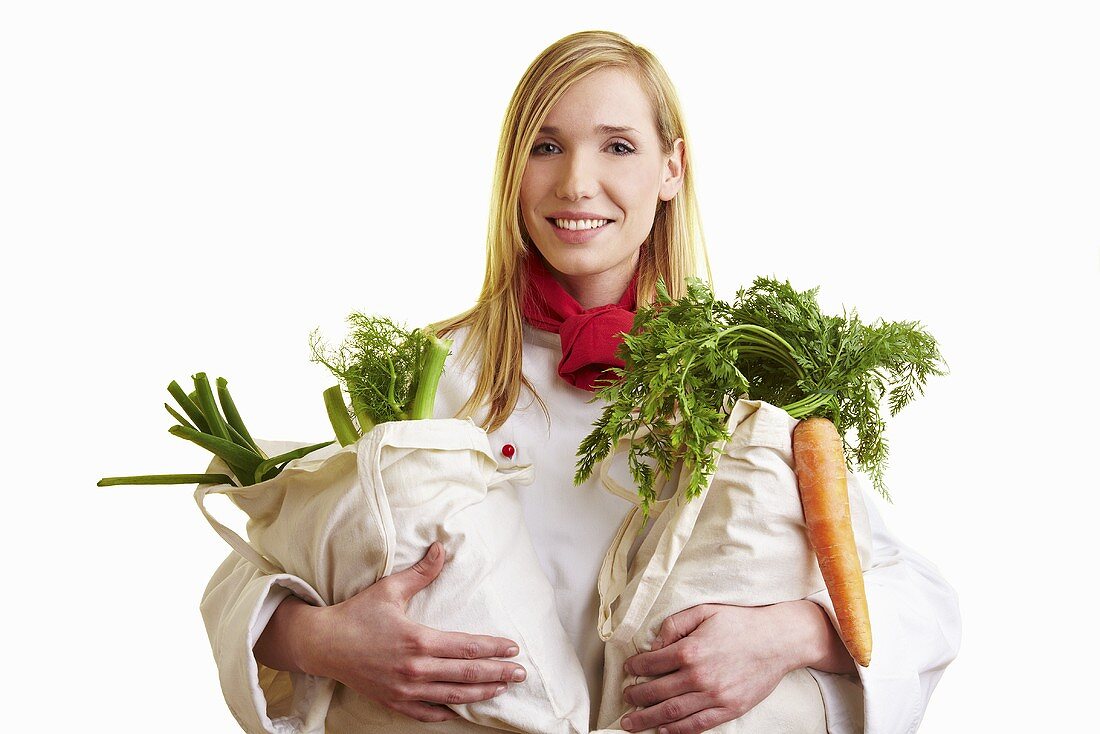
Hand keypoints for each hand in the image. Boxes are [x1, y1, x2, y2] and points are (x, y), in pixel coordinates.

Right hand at [302, 542, 526, 722]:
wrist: (323, 645)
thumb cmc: (357, 614)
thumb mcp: (390, 589)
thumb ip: (421, 572)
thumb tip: (442, 547)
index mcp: (418, 640)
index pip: (467, 648)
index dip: (493, 649)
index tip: (513, 649)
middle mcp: (415, 669)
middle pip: (467, 675)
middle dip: (498, 674)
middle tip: (520, 674)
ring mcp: (405, 690)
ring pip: (453, 696)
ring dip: (481, 693)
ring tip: (502, 689)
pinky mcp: (394, 702)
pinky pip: (428, 713)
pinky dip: (448, 712)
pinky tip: (463, 708)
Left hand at [619, 601, 838, 733]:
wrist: (778, 640)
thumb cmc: (740, 623)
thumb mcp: (703, 611)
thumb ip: (674, 625)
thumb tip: (654, 644)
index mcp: (689, 650)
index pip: (651, 664)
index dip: (635, 667)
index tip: (628, 670)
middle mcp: (698, 676)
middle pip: (656, 692)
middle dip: (636, 697)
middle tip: (625, 699)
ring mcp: (713, 696)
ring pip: (672, 713)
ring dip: (647, 719)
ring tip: (631, 723)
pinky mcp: (728, 709)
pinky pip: (697, 725)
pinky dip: (677, 730)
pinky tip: (662, 730)